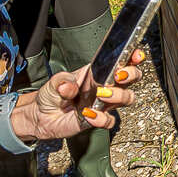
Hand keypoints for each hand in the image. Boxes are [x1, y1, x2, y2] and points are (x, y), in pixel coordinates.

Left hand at [12, 49, 143, 140]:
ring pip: (127, 98)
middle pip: (132, 78)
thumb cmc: (51, 94)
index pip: (121, 60)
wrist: (42, 116)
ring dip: (118, 95)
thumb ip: (61, 81)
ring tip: (101, 95)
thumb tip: (69, 86)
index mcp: (98, 71)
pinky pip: (110, 120)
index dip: (133, 56)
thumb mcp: (54, 81)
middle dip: (130, 75)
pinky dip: (102, 118)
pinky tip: (88, 114)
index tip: (135, 56)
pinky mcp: (99, 120)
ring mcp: (104, 103)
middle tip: (118, 76)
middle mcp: (106, 86)